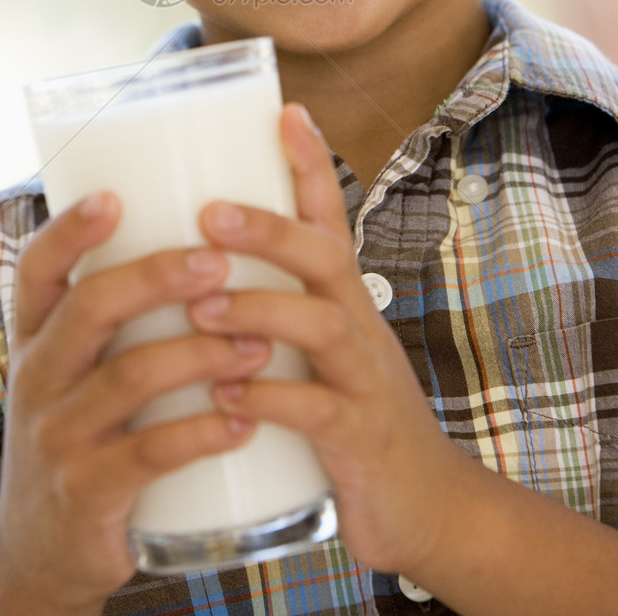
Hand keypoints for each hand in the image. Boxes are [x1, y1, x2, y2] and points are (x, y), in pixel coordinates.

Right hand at [0, 192, 269, 615]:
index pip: (37, 269)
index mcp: (35, 338)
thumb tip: (189, 230)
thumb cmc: (80, 432)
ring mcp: (58, 437)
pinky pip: (148, 454)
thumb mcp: (70, 371)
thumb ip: (109, 314)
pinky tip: (244, 420)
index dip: (69, 230)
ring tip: (258, 342)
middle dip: (157, 277)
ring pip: (129, 378)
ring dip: (200, 354)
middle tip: (218, 261)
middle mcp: (37, 378)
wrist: (44, 551)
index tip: (114, 195)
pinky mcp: (88, 492)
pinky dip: (201, 433)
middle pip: (91, 307)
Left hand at [190, 103, 465, 582]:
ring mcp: (365, 380)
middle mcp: (358, 326)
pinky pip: (320, 412)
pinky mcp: (361, 439)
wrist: (425, 506)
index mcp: (342, 300)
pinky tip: (228, 399)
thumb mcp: (321, 352)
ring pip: (322, 325)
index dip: (311, 164)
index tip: (286, 111)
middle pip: (325, 257)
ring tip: (202, 307)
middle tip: (209, 212)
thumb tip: (193, 272)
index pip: (330, 218)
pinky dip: (272, 401)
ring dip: (260, 310)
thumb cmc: (350, 417)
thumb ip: (276, 310)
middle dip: (270, 228)